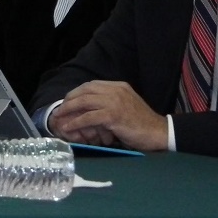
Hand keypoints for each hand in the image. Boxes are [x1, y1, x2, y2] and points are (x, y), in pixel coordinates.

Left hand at [48, 80, 167, 150]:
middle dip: (70, 99)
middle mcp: (116, 90)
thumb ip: (111, 103)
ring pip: (84, 101)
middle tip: (60, 109)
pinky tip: (69, 127)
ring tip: (59, 118)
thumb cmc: (141, 123)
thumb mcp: (126, 106)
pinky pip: (89, 117)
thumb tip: (91, 109)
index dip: (77, 92)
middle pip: (85, 90)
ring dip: (69, 110)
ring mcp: (115, 101)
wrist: (158, 132)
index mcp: (118, 86)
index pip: (91, 85)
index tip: (68, 101)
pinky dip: (76, 122)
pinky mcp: (113, 115)